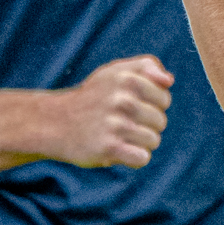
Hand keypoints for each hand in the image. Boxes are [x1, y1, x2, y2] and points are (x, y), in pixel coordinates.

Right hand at [51, 56, 173, 168]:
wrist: (54, 123)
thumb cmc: (93, 97)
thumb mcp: (115, 71)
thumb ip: (146, 66)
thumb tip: (168, 80)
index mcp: (128, 78)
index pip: (164, 99)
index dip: (151, 105)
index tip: (130, 106)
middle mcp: (122, 100)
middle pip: (161, 121)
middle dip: (145, 125)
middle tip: (120, 122)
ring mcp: (115, 125)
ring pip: (153, 141)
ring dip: (139, 143)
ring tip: (118, 136)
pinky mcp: (108, 148)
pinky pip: (142, 158)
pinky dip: (134, 158)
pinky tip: (119, 150)